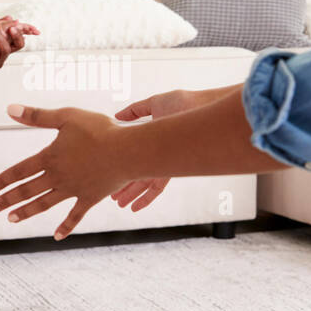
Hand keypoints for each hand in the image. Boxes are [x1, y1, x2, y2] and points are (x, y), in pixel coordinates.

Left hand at [0, 104, 132, 239]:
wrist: (128, 151)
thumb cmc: (99, 130)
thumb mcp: (66, 117)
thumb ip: (37, 116)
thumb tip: (9, 108)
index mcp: (50, 157)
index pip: (20, 170)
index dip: (4, 179)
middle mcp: (58, 177)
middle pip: (27, 190)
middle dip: (8, 200)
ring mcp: (73, 190)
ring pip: (44, 204)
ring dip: (26, 212)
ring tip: (11, 220)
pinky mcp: (90, 198)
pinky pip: (75, 215)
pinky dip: (66, 227)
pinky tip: (57, 237)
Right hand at [108, 89, 203, 211]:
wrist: (200, 109)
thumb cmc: (182, 103)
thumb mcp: (153, 104)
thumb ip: (134, 111)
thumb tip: (116, 116)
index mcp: (152, 140)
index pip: (134, 158)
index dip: (122, 168)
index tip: (110, 174)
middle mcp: (158, 154)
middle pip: (138, 173)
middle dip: (124, 185)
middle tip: (112, 196)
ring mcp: (164, 162)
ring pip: (144, 183)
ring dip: (130, 194)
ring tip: (119, 204)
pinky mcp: (171, 168)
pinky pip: (156, 187)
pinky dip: (145, 199)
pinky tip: (135, 207)